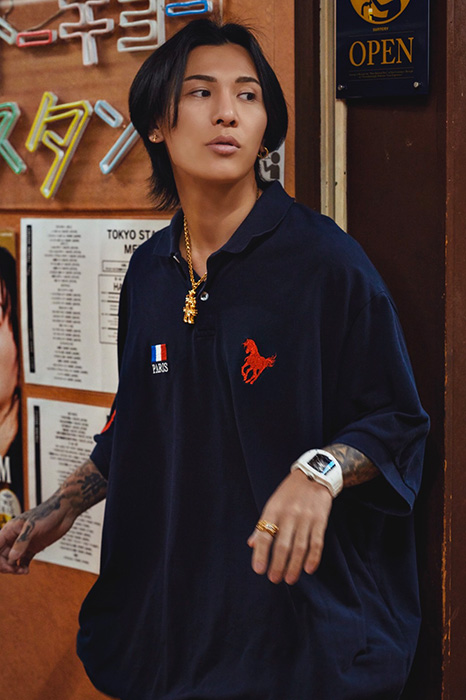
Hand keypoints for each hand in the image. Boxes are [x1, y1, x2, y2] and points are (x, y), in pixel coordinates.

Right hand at [0, 494, 76, 574]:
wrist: (65, 511)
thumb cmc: (48, 513)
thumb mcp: (33, 527)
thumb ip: (22, 542)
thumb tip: (12, 558)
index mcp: (10, 529)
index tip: (7, 566)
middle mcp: (15, 537)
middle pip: (2, 556)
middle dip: (6, 566)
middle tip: (16, 570)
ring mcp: (24, 543)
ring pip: (12, 560)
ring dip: (14, 568)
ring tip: (23, 571)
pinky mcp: (33, 547)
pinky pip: (23, 560)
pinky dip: (22, 567)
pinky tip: (26, 570)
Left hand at [247, 469, 332, 584]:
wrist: (314, 475)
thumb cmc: (289, 493)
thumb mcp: (272, 504)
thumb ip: (262, 524)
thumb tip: (251, 543)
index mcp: (273, 510)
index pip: (264, 535)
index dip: (260, 554)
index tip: (259, 570)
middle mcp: (289, 514)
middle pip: (282, 545)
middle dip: (278, 565)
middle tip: (274, 579)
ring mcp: (305, 517)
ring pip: (299, 547)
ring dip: (294, 566)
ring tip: (289, 579)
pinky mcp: (320, 520)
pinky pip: (317, 542)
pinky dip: (313, 557)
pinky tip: (308, 569)